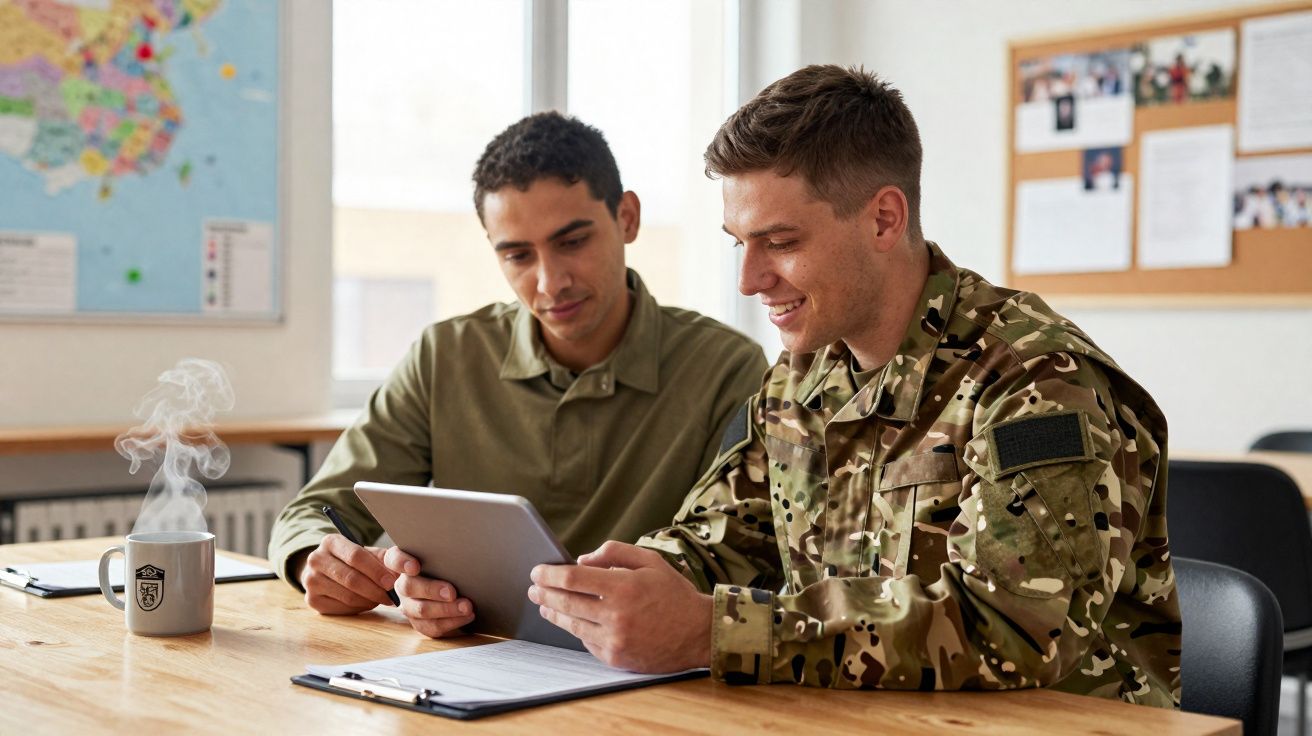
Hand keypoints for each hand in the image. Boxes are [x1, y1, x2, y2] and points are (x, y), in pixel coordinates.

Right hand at [297, 533, 397, 613]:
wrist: (327, 571)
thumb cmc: (354, 561)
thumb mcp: (369, 553)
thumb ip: (388, 558)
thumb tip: (411, 567)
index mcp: (331, 541)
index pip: (356, 556)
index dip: (376, 571)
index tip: (392, 581)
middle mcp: (315, 559)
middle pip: (351, 578)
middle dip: (376, 589)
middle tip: (391, 596)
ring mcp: (310, 581)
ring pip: (348, 596)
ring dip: (370, 600)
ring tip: (382, 598)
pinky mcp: (312, 600)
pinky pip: (342, 608)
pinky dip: (359, 608)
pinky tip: (367, 602)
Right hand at [383, 547, 475, 637]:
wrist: (447, 589)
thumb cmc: (445, 566)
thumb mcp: (441, 557)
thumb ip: (442, 554)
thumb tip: (462, 551)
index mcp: (403, 564)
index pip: (393, 559)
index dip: (401, 563)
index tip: (415, 566)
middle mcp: (402, 585)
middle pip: (409, 587)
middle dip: (431, 590)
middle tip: (451, 592)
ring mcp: (409, 606)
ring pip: (421, 610)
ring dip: (446, 609)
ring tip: (467, 606)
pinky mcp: (420, 623)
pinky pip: (432, 626)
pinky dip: (452, 622)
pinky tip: (467, 616)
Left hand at [529, 541, 711, 672]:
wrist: (698, 633)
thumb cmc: (673, 593)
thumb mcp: (650, 561)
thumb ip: (614, 552)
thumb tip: (582, 559)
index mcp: (623, 587)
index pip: (572, 579)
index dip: (549, 574)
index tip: (538, 570)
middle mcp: (616, 616)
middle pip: (565, 602)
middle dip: (544, 592)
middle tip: (534, 587)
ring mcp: (614, 640)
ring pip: (571, 625)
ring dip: (553, 612)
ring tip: (544, 603)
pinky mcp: (615, 658)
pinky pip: (586, 642)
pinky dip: (576, 629)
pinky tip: (570, 620)